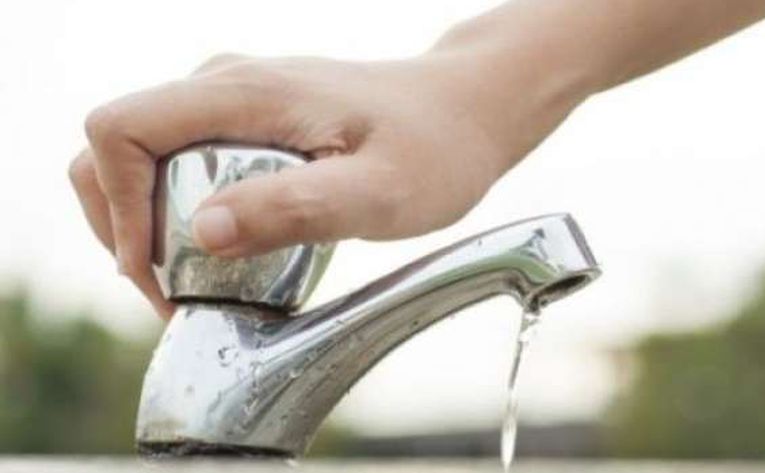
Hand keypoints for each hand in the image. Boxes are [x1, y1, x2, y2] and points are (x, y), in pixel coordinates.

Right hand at [69, 52, 584, 318]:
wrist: (467, 109)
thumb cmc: (435, 148)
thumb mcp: (377, 191)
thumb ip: (294, 207)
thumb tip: (199, 232)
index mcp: (244, 93)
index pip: (119, 131)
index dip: (115, 207)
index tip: (156, 272)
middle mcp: (225, 85)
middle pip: (115, 146)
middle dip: (121, 226)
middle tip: (170, 292)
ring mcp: (235, 98)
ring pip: (144, 156)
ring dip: (145, 223)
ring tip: (191, 281)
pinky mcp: (250, 118)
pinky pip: (180, 160)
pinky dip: (175, 209)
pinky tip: (219, 249)